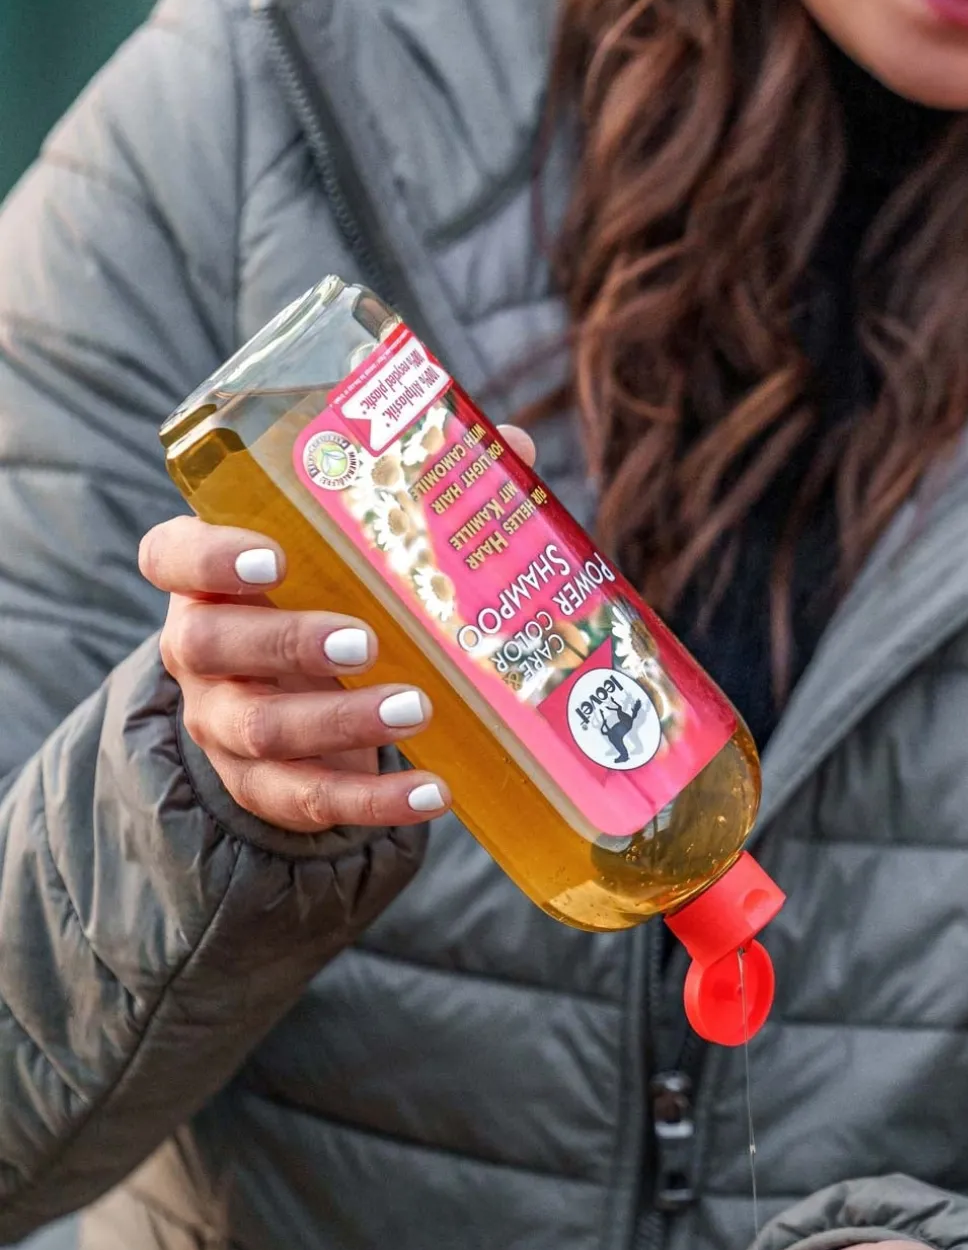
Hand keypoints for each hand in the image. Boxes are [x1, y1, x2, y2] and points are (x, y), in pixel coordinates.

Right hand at [141, 423, 535, 833]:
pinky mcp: (262, 786)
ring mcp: (223, 722)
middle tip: (365, 639)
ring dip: (340, 723)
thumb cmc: (334, 595)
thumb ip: (419, 493)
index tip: (273, 557)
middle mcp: (198, 648)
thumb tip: (514, 446)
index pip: (169, 554)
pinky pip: (307, 800)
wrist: (309, 697)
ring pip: (260, 730)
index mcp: (208, 573)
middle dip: (288, 642)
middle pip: (210, 645)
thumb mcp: (356, 549)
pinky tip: (435, 794)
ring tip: (417, 710)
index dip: (209, 556)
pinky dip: (373, 803)